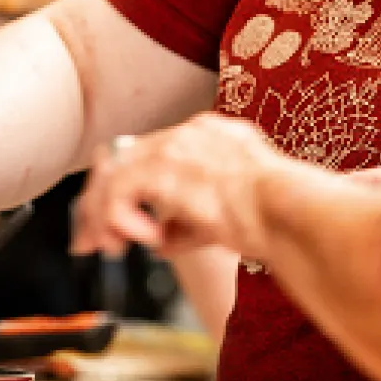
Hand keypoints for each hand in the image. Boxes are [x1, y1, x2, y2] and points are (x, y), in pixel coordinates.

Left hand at [73, 114, 286, 260]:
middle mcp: (190, 133)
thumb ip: (188, 223)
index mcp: (209, 136)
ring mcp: (176, 146)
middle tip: (90, 240)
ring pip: (114, 173)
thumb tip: (162, 239)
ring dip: (103, 215)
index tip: (117, 223)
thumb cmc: (277, 218)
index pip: (150, 154)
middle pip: (123, 159)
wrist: (289, 213)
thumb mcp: (228, 216)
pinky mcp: (165, 167)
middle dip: (100, 203)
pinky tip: (145, 240)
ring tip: (109, 247)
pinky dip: (123, 219)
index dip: (127, 191)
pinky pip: (121, 192)